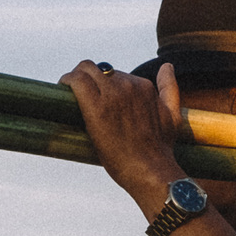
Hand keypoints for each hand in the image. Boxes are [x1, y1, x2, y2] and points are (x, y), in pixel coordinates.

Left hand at [58, 60, 185, 212]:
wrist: (150, 170)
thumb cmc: (160, 149)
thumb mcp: (172, 115)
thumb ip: (169, 89)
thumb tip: (168, 66)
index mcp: (143, 86)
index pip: (116, 75)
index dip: (103, 86)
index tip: (97, 99)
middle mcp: (128, 85)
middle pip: (99, 70)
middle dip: (88, 80)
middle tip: (79, 96)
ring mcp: (112, 94)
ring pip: (85, 70)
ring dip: (75, 79)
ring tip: (68, 93)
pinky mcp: (96, 106)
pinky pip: (76, 81)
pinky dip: (66, 81)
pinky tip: (62, 89)